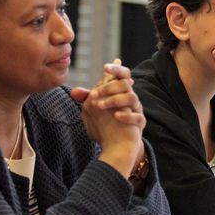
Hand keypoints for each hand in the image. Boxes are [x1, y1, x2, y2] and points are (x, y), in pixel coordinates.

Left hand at [73, 60, 145, 177]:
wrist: (120, 146)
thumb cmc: (107, 126)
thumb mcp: (95, 112)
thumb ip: (87, 100)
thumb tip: (74, 92)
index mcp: (120, 93)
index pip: (121, 76)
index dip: (115, 69)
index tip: (105, 67)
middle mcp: (130, 100)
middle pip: (125, 84)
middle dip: (109, 87)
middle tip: (94, 95)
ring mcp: (136, 111)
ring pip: (131, 98)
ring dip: (114, 100)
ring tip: (99, 106)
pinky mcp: (140, 124)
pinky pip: (137, 117)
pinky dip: (126, 116)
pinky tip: (116, 116)